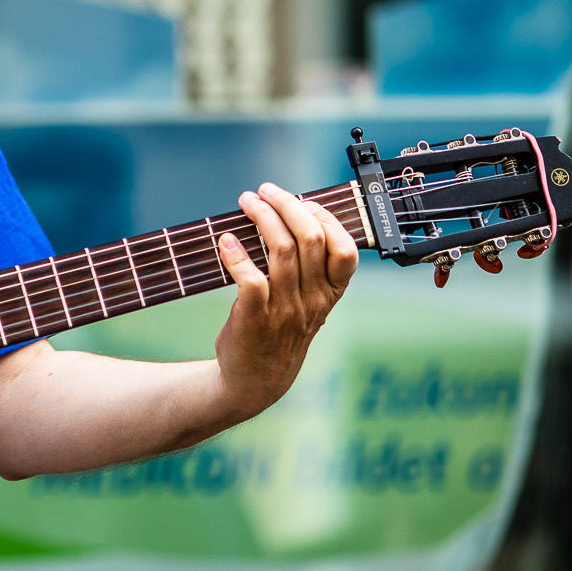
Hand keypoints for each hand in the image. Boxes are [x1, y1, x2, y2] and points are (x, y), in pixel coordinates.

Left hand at [213, 182, 358, 417]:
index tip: (302, 200)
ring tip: (246, 202)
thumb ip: (310, 269)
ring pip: (281, 250)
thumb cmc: (280, 330)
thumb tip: (293, 214)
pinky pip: (250, 278)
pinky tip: (226, 240)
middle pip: (310, 238)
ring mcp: (285, 310)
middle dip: (287, 205)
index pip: (345, 250)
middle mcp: (312, 300)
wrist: (255, 379)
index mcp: (330, 294)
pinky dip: (236, 254)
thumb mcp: (309, 304)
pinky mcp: (255, 318)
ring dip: (261, 217)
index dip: (325, 217)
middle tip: (265, 190)